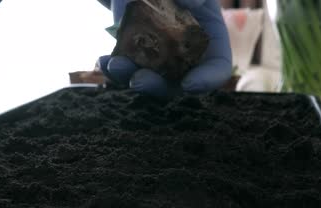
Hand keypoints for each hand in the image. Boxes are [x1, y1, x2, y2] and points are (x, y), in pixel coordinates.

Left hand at [99, 0, 231, 96]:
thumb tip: (192, 3)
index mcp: (209, 38)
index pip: (216, 67)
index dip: (206, 80)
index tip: (189, 85)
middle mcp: (186, 55)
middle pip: (177, 83)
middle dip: (157, 86)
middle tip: (138, 81)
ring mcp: (159, 59)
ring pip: (149, 80)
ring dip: (129, 78)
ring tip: (114, 65)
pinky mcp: (136, 56)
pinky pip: (127, 70)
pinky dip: (114, 68)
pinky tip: (104, 60)